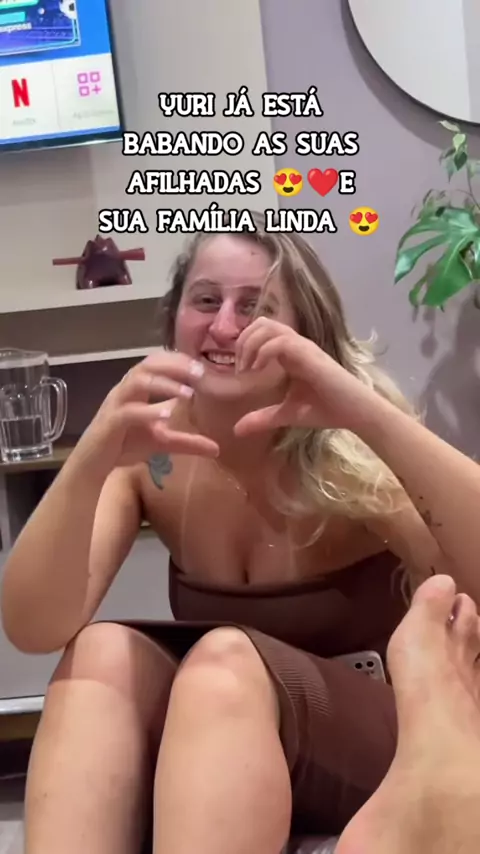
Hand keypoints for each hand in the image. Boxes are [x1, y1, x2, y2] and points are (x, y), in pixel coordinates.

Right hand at [77, 351, 218, 468]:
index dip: (179, 361)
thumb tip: (217, 448)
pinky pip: (128, 411)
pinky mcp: (110, 423)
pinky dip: (148, 411)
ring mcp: (116, 404)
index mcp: (137, 388)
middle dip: (174, 365)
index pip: (157, 362)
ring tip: (187, 393)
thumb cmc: (125, 444)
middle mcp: (125, 390)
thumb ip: (187, 442)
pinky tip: (168, 414)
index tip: (202, 367)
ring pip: (137, 381)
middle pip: (148, 364)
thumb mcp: (162, 441)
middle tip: (199, 372)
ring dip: (164, 384)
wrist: (94, 464)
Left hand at [234, 318, 376, 435]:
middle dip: (244, 341)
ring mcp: (303, 347)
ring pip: (269, 327)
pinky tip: (258, 371)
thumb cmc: (326, 409)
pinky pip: (281, 342)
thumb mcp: (286, 414)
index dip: (245, 346)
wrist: (354, 413)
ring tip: (248, 369)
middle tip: (240, 368)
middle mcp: (296, 345)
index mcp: (290, 353)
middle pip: (262, 322)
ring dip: (251, 344)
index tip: (240, 372)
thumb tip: (236, 430)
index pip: (262, 331)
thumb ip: (262, 418)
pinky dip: (263, 353)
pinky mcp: (310, 355)